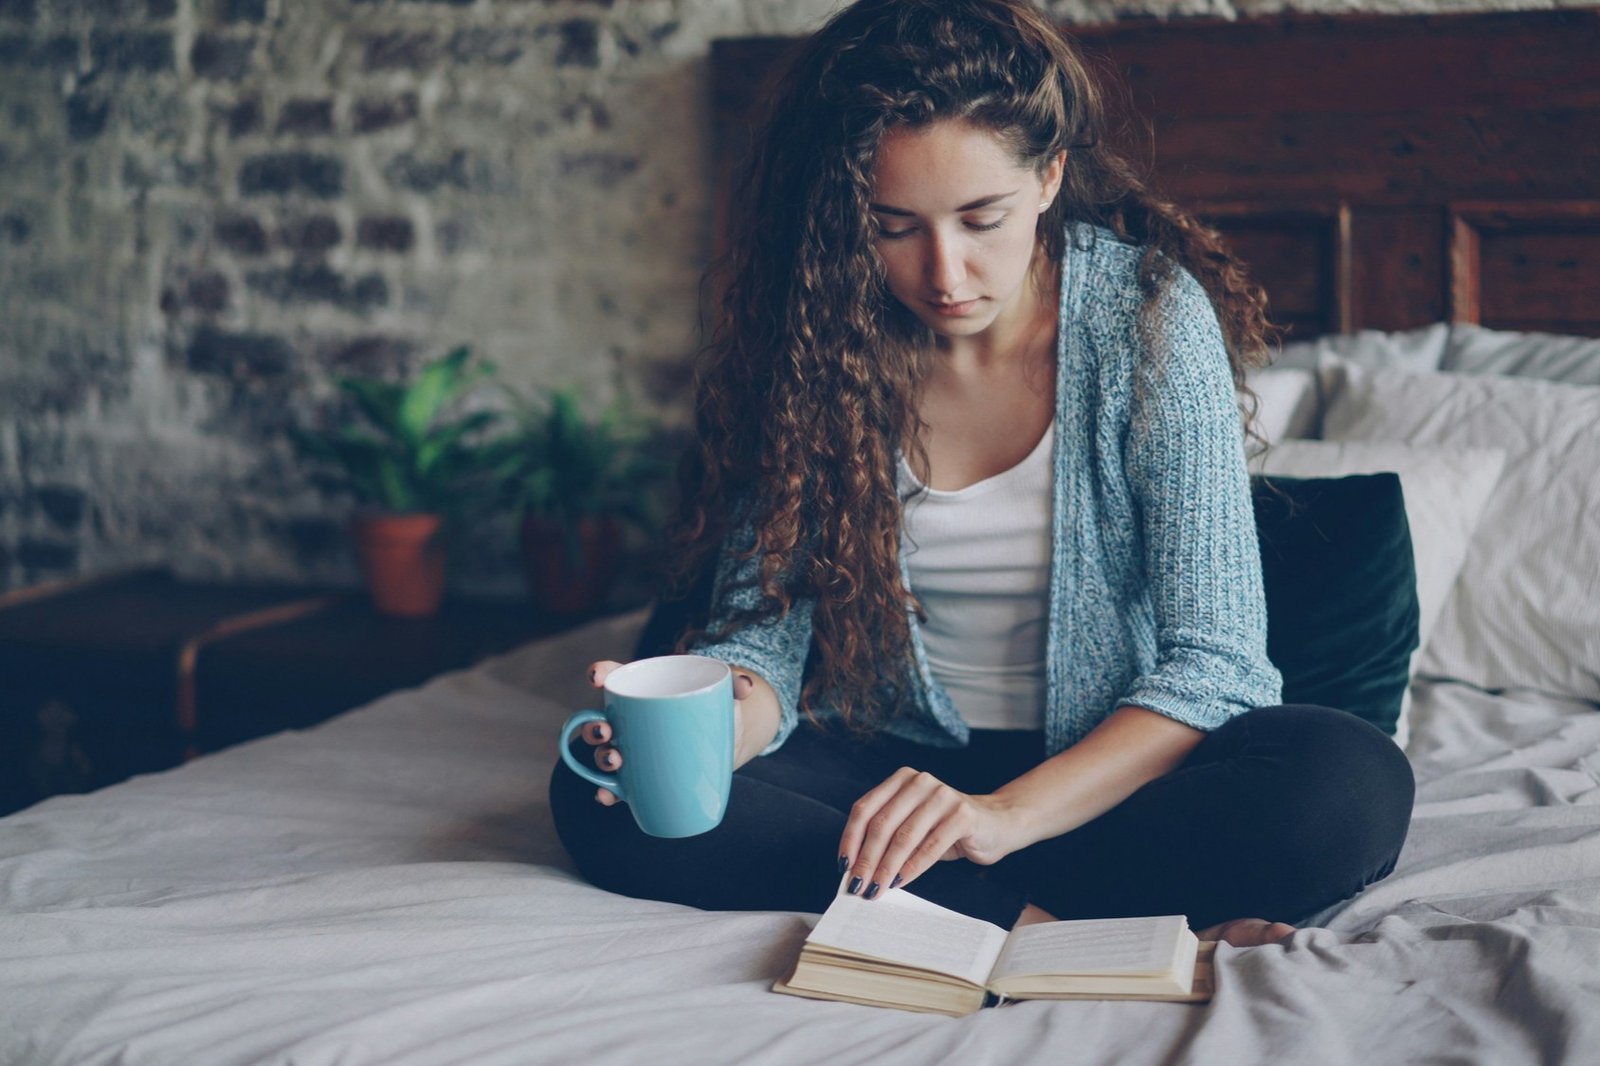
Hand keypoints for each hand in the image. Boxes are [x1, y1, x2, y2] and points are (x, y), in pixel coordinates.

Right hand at [580, 660, 753, 805]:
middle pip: (601, 721)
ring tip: (615, 760)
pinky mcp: (641, 776)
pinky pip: (617, 786)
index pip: (615, 676)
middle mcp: (630, 720)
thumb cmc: (717, 708)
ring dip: (601, 759)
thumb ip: (735, 686)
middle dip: (594, 728)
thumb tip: (746, 687)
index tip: (596, 677)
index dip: (600, 674)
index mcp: (644, 690)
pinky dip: (607, 793)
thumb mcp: (724, 694)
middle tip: (607, 732)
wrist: (726, 740)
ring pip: (605, 754)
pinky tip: (606, 796)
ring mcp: (633, 750)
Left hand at [839, 767, 1020, 898]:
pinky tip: (901, 882)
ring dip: (886, 868)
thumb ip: (888, 837)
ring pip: (904, 836)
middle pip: (882, 824)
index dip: (850, 839)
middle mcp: (920, 782)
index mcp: (901, 780)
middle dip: (866, 859)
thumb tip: (856, 869)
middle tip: (857, 886)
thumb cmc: (947, 829)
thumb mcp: (913, 826)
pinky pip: (931, 845)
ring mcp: (942, 795)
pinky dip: (912, 868)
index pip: (864, 809)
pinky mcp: (962, 813)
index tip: (842, 866)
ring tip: (877, 889)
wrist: (997, 825)